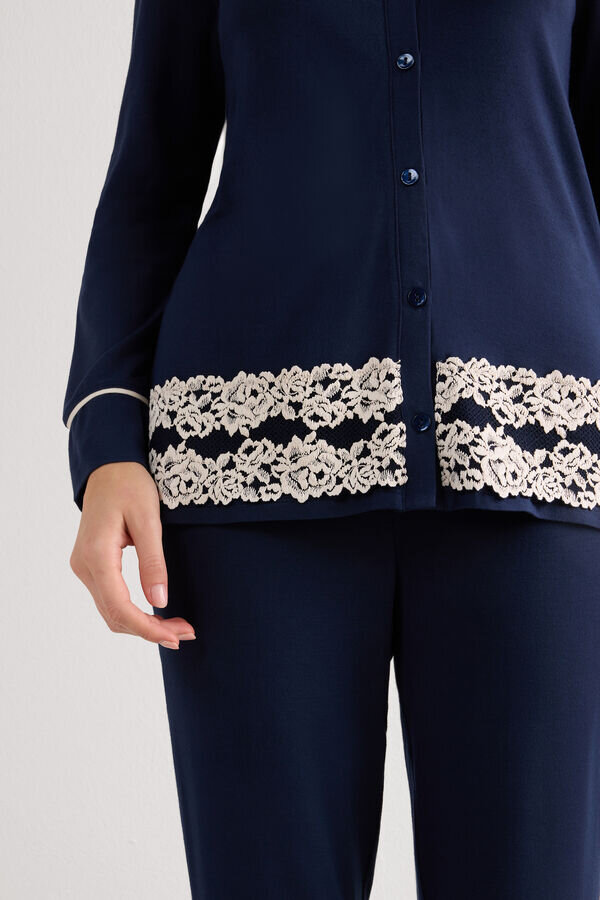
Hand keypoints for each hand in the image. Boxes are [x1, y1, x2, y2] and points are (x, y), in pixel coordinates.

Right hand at [69, 462, 194, 649]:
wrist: (108, 467)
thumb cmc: (129, 485)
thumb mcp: (148, 519)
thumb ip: (153, 561)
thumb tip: (159, 602)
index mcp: (96, 555)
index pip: (120, 606)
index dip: (147, 628)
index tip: (175, 637)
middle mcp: (84, 566)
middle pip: (114, 615)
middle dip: (149, 630)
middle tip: (186, 633)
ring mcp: (84, 567)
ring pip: (111, 610)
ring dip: (142, 624)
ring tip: (177, 627)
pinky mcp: (91, 565)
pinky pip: (110, 598)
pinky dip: (133, 612)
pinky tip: (156, 614)